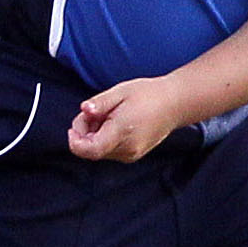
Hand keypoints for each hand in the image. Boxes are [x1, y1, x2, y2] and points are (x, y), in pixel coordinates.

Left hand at [69, 75, 185, 161]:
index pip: (90, 149)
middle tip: (94, 111)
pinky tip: (114, 123)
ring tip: (108, 115)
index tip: (72, 128)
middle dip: (85, 132)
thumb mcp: (120, 91)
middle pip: (92, 149)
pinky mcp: (133, 155)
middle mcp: (127, 149)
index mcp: (122, 132)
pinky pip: (109, 150)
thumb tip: (84, 110)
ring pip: (99, 151)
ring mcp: (131, 154)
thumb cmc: (148, 94)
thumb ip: (99, 103)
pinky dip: (104, 138)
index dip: (75, 142)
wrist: (174, 104)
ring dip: (94, 135)